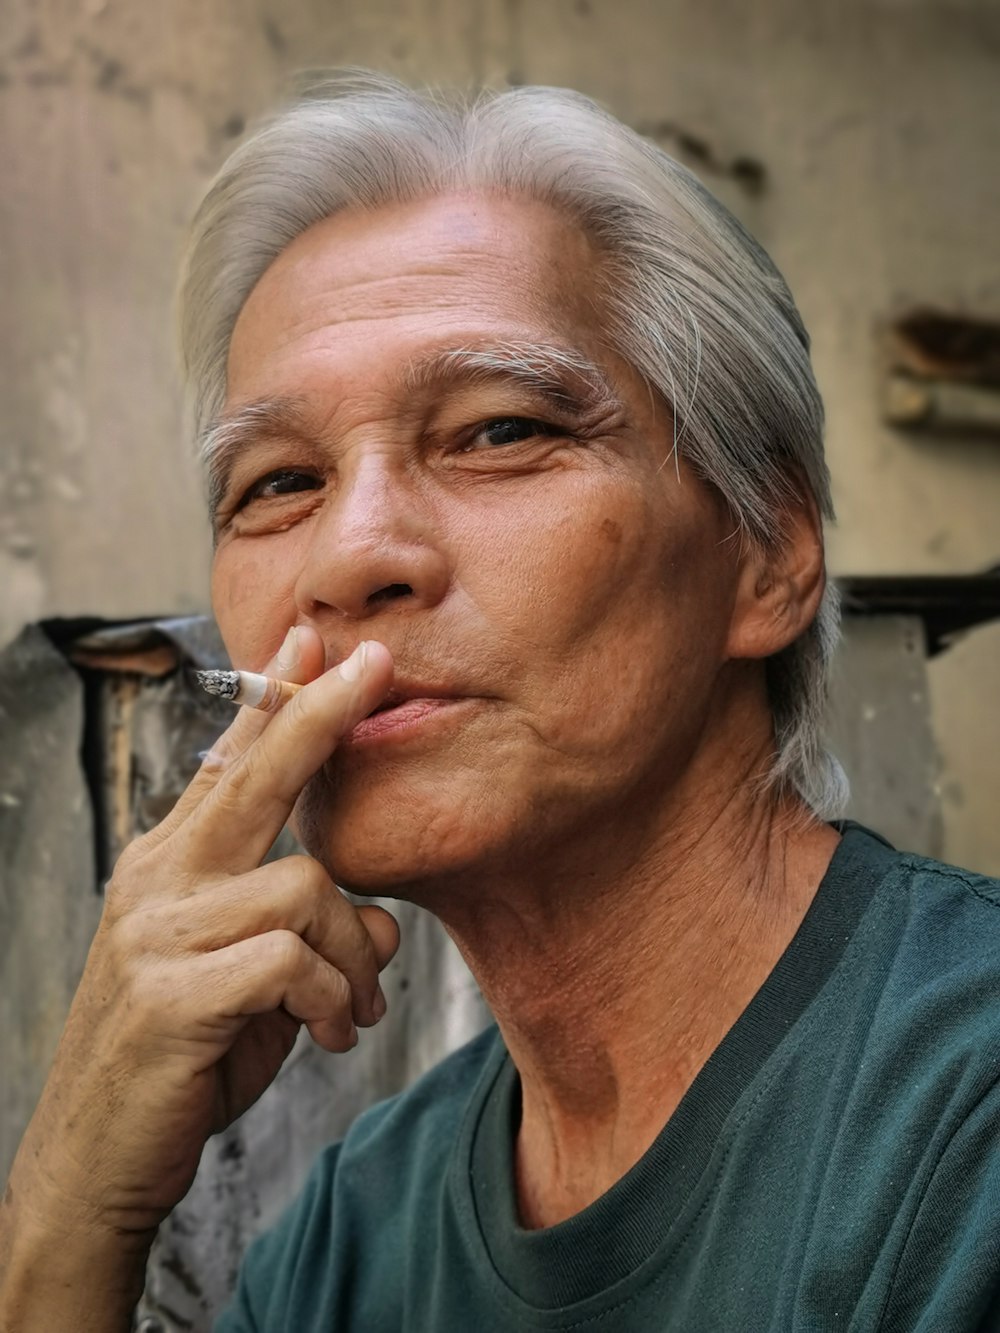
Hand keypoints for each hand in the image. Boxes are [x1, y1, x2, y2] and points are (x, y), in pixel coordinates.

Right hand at [0, 630, 396, 1323]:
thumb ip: (312, 938)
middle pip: (254, 777)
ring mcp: (158, 934)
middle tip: (377, 663)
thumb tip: (389, 924)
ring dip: (352, 956)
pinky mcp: (173, 994)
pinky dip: (329, 999)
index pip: (225, 764)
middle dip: (320, 714)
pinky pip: (291, 962)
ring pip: (306, 889)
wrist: (97, 1159)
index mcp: (168, 866)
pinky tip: (326, 1035)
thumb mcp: (252, 984)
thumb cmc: (183, 1059)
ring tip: (351, 1010)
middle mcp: (157, 881)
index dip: (268, 699)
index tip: (304, 640)